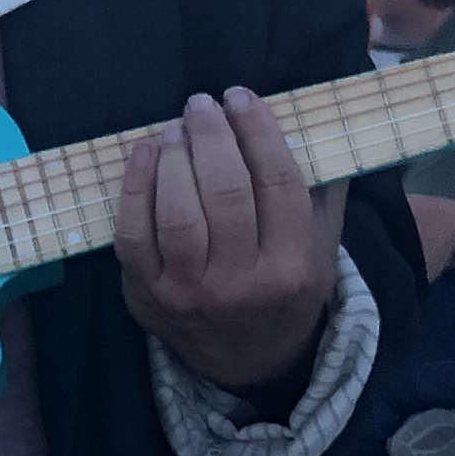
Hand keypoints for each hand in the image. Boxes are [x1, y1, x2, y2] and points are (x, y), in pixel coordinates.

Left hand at [115, 89, 342, 394]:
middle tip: (202, 105)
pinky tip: (143, 153)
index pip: (278, 183)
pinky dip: (134, 187)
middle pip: (226, 194)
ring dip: (174, 158)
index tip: (241, 97)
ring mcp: (189, 293)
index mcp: (293, 267)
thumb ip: (320, 187)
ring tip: (175, 127)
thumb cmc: (286, 285)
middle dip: (212, 137)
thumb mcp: (321, 245)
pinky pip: (133, 234)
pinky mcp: (146, 294)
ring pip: (178, 214)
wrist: (247, 358)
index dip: (258, 131)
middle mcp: (241, 285)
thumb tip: (306, 116)